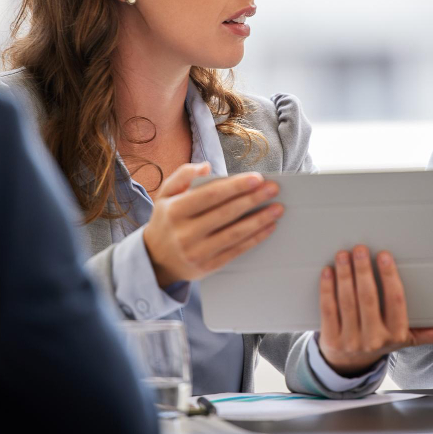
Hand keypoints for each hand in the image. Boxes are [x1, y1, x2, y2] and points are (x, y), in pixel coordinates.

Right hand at [142, 162, 282, 287]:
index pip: (210, 196)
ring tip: (277, 208)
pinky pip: (236, 251)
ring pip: (234, 234)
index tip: (257, 178)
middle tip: (273, 189)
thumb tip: (205, 166)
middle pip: (225, 214)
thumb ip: (182, 176)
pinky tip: (268, 227)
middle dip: (252, 200)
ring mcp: (196, 252)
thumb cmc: (167, 220)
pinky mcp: (207, 267)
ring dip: (259, 220)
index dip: (235, 187)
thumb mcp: (165, 195)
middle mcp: (184, 233)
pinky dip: (255, 238)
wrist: (155, 259)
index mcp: (174, 211)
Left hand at [317, 245, 432, 375]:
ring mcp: (351, 340)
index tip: (385, 255)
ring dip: (345, 276)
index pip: (395, 301)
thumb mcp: (410, 339)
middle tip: (361, 249)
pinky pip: (329, 309)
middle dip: (364, 271)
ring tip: (345, 255)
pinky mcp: (330, 340)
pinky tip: (328, 272)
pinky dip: (327, 289)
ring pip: (347, 302)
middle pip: (368, 299)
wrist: (350, 366)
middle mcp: (374, 339)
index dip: (390, 277)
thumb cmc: (382, 342)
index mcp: (397, 334)